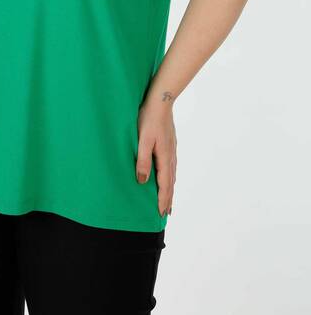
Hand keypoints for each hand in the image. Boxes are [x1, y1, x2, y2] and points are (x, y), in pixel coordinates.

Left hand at [136, 98, 176, 216]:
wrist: (161, 101)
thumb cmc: (149, 119)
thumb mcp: (143, 141)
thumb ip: (142, 161)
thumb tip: (142, 182)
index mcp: (164, 158)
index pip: (164, 185)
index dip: (162, 200)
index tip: (161, 214)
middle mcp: (170, 156)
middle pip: (170, 183)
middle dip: (168, 198)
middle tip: (166, 213)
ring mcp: (172, 150)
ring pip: (172, 174)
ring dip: (170, 188)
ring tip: (168, 199)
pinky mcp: (170, 143)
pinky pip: (171, 166)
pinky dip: (170, 176)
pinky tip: (168, 175)